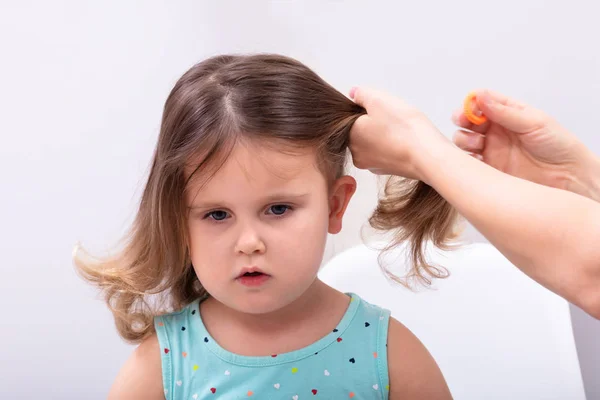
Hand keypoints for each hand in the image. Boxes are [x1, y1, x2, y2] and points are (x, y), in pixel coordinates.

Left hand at [348, 87, 450, 180]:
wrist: (427, 156)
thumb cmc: (403, 129)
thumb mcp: (379, 100)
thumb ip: (362, 94)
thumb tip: (354, 94)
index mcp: (350, 135)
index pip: (353, 118)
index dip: (369, 110)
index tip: (383, 110)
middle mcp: (356, 153)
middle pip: (363, 131)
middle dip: (376, 123)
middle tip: (394, 119)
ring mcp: (371, 164)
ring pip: (375, 142)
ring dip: (385, 135)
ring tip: (401, 131)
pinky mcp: (386, 171)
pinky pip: (386, 153)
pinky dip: (394, 147)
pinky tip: (405, 142)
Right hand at [452, 89, 590, 193]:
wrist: (569, 177)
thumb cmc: (559, 146)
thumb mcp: (534, 122)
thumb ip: (505, 111)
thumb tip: (481, 97)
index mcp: (507, 113)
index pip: (481, 102)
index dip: (470, 103)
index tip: (469, 109)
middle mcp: (496, 130)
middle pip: (467, 120)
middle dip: (462, 119)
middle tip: (465, 123)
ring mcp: (491, 149)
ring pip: (463, 140)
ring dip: (463, 139)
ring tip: (476, 144)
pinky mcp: (488, 169)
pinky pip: (468, 163)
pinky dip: (464, 161)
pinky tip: (473, 160)